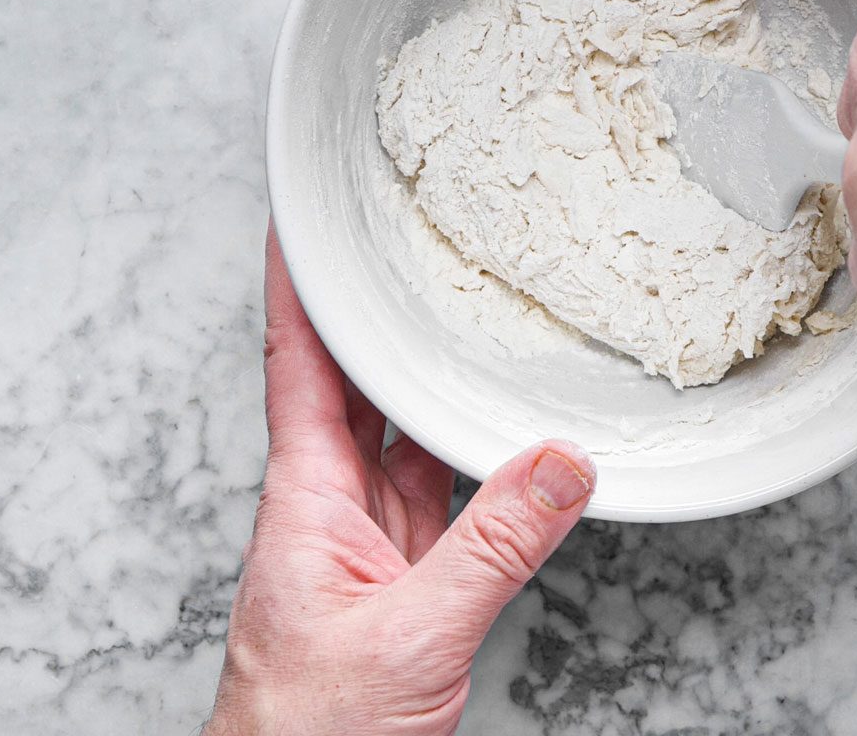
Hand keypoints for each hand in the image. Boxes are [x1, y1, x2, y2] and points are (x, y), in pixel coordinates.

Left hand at [207, 227, 595, 735]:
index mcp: (304, 502)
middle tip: (401, 238)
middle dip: (373, 310)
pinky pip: (439, 489)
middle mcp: (330, 508)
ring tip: (461, 309)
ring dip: (425, 375)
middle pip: (352, 383)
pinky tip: (505, 430)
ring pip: (401, 432)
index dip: (297, 287)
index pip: (296, 365)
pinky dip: (472, 452)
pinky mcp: (402, 577)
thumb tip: (561, 466)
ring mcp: (366, 542)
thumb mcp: (410, 636)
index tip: (299, 219)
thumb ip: (492, 549)